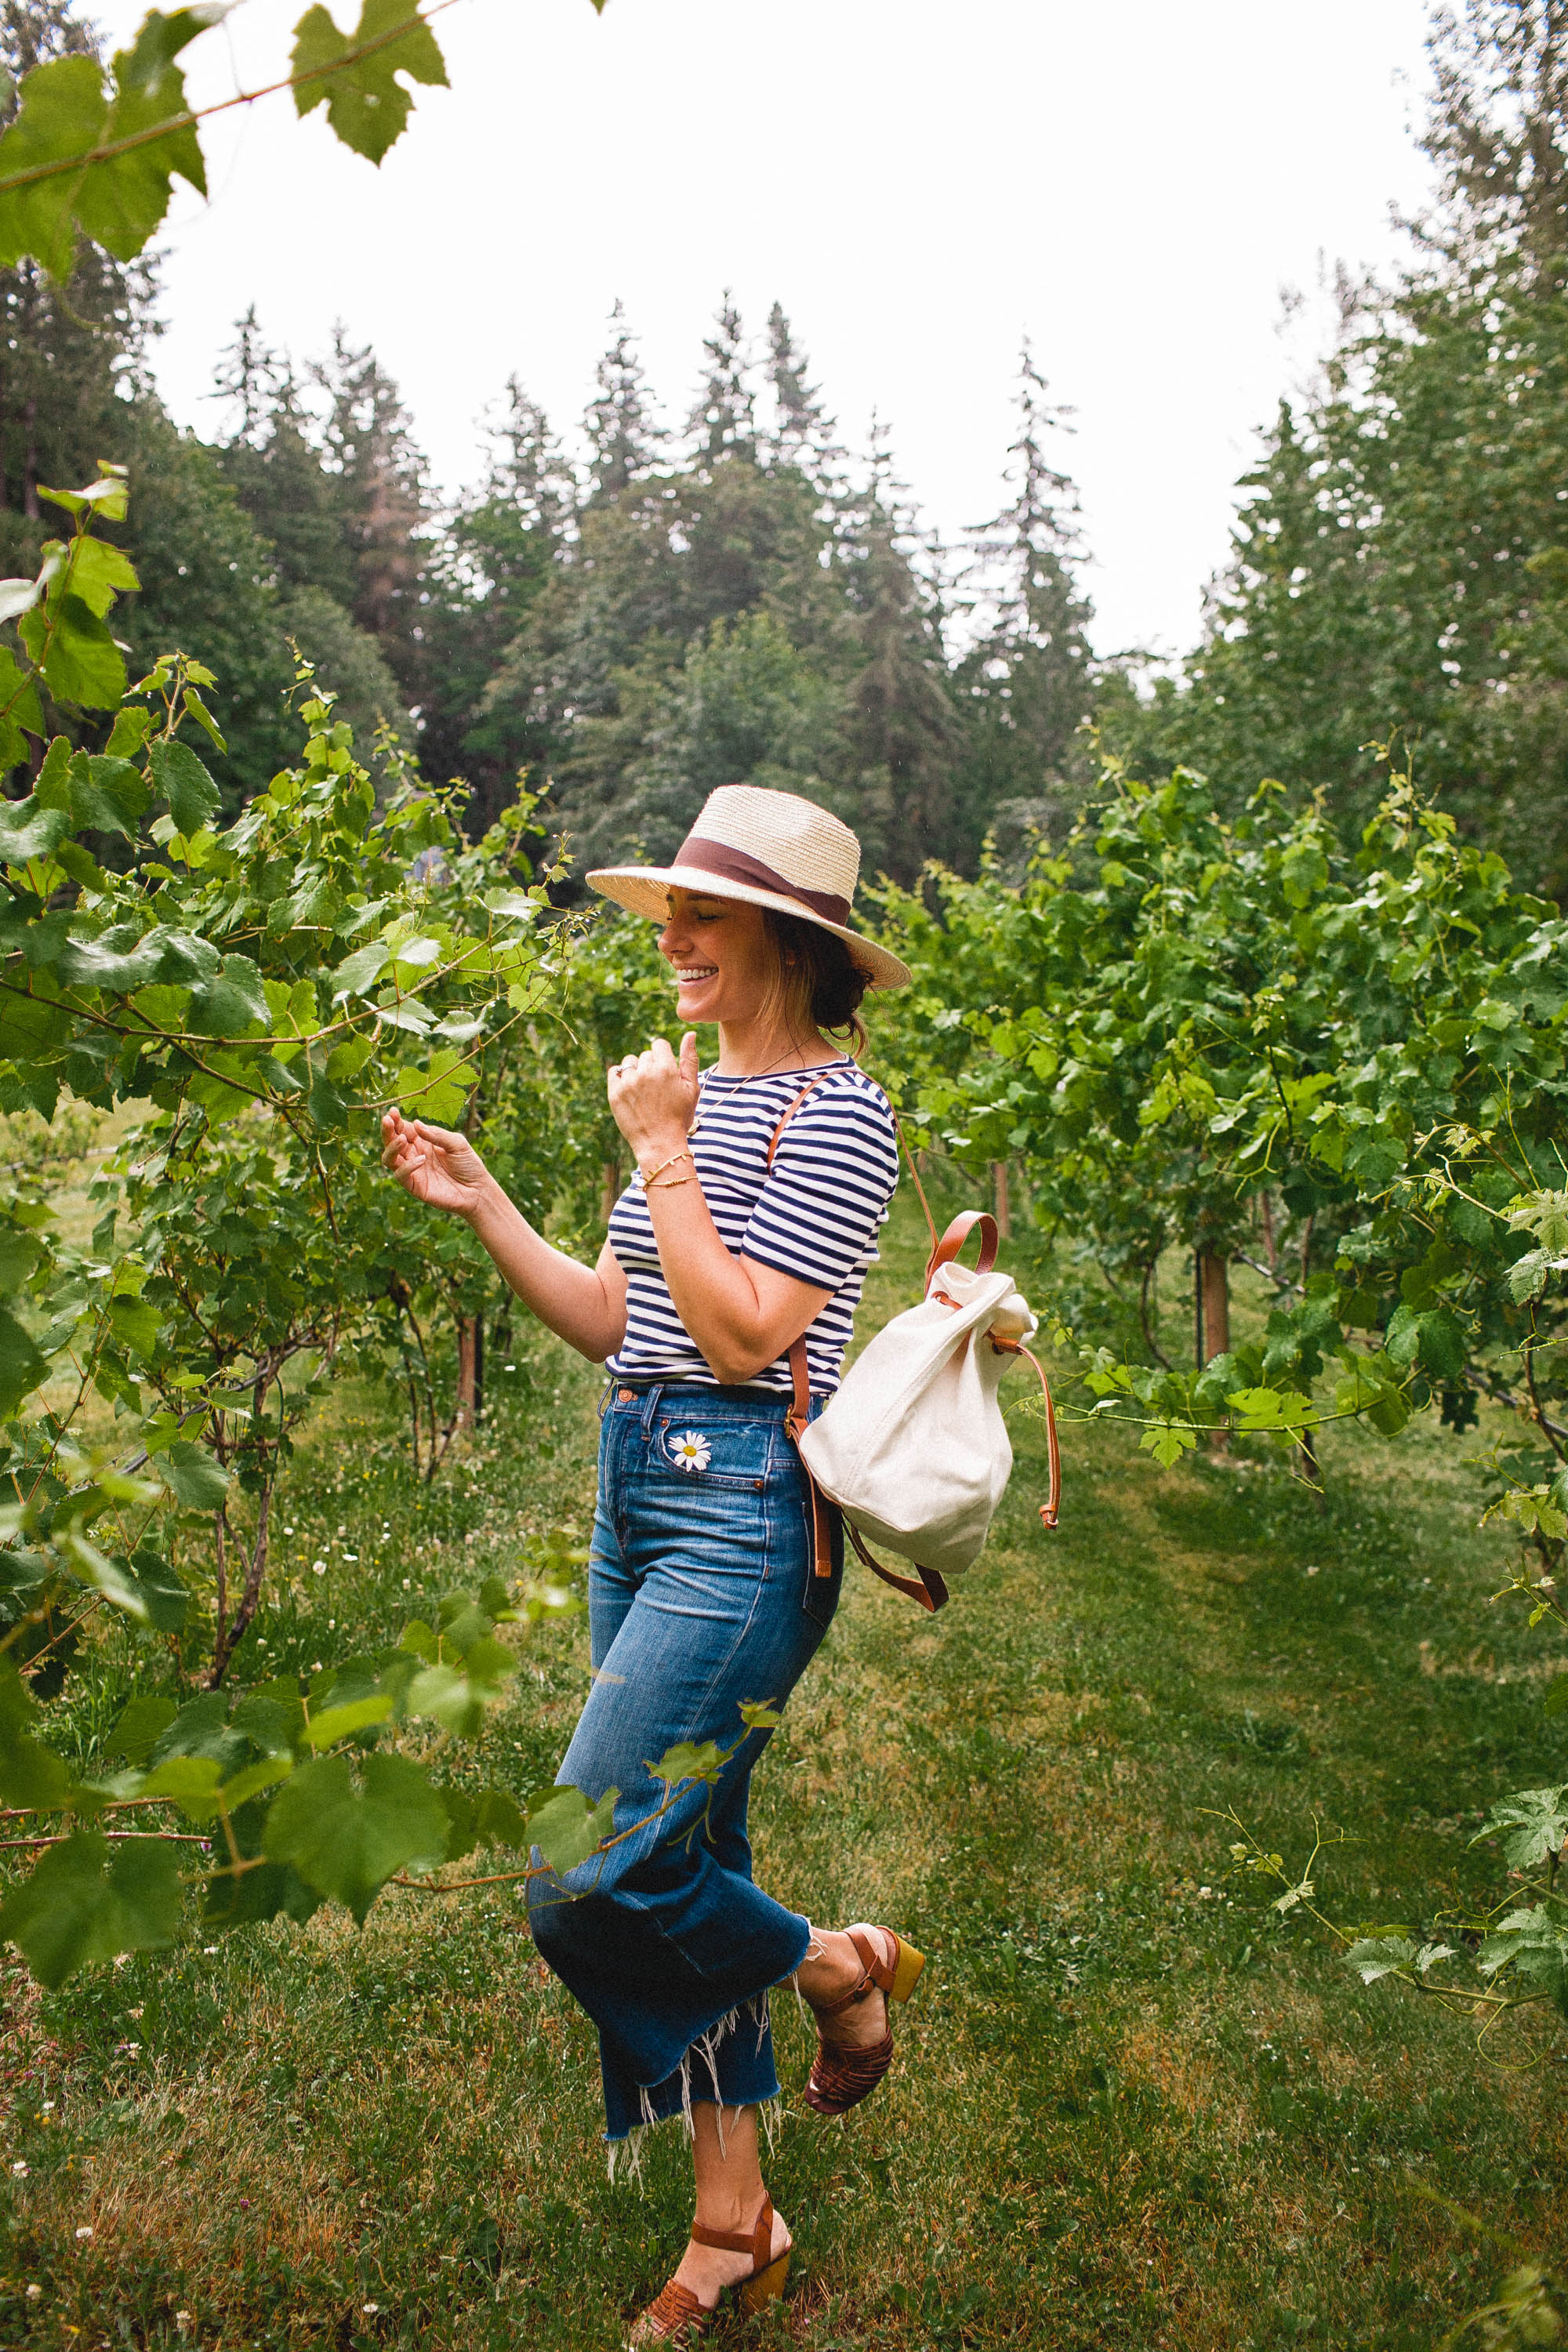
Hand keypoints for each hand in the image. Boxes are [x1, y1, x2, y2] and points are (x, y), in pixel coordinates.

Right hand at [380, 1108, 492, 1219]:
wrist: (478, 1190)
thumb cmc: (469, 1165)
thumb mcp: (457, 1144)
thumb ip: (437, 1135)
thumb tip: (416, 1123)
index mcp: (422, 1141)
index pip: (403, 1129)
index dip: (395, 1120)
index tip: (392, 1111)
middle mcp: (413, 1154)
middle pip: (391, 1141)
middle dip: (387, 1130)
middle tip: (387, 1120)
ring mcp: (412, 1171)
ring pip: (389, 1158)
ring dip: (391, 1147)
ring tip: (401, 1138)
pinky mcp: (414, 1186)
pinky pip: (401, 1175)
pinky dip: (408, 1166)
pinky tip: (421, 1159)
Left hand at [607, 1033, 698, 1165]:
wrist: (659, 1144)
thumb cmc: (679, 1116)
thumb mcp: (691, 1088)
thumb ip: (690, 1059)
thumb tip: (690, 1033)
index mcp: (666, 1068)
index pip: (659, 1045)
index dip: (663, 1058)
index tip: (664, 1074)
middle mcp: (646, 1072)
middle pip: (645, 1055)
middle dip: (650, 1067)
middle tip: (656, 1090)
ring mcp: (628, 1082)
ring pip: (629, 1062)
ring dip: (635, 1072)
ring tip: (643, 1092)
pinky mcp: (614, 1092)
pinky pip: (614, 1071)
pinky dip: (620, 1077)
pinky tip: (630, 1091)